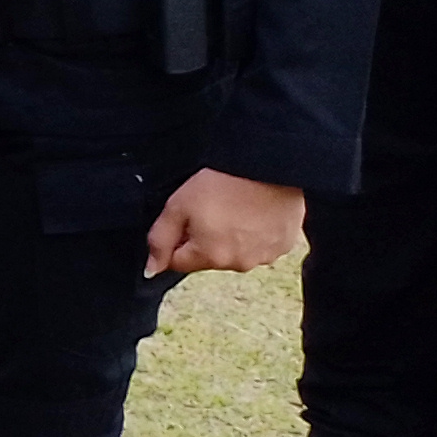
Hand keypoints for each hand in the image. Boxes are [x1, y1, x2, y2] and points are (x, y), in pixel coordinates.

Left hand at [147, 169, 303, 279]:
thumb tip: (152, 270)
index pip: (178, 261)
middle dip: (204, 239)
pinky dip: (256, 233)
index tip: (186, 218)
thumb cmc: (221, 183)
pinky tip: (256, 212)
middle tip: (213, 209)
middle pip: (208, 258)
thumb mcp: (177, 207)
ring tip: (236, 208)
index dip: (176, 239)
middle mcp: (239, 264)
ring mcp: (265, 256)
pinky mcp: (284, 245)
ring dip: (232, 237)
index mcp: (210, 257)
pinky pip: (262, 245)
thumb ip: (160, 240)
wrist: (267, 166)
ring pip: (236, 252)